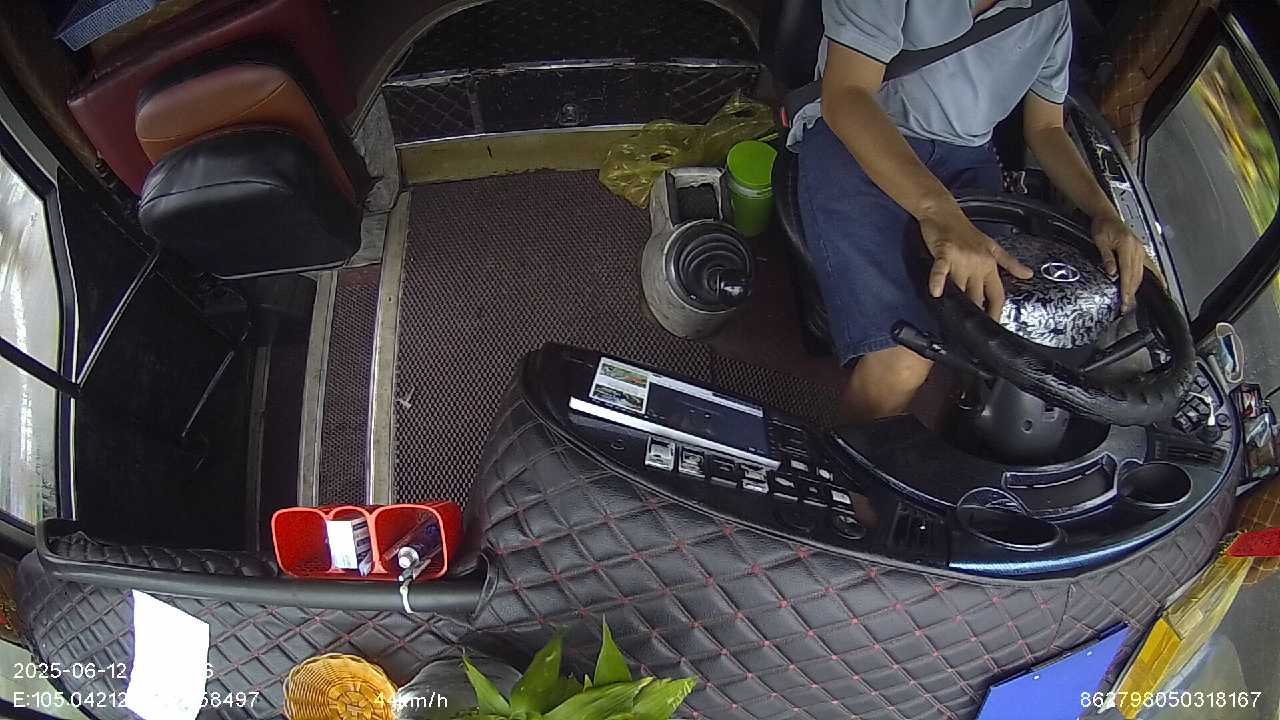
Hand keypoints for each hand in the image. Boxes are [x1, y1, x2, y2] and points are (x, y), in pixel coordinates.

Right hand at [919, 209, 1033, 319]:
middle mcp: (978, 263)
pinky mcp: (944, 253)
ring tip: (953, 320)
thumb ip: (1010, 263)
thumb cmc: (966, 231)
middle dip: (975, 313)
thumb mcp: (993, 246)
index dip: (996, 312)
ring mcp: (961, 259)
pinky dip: (938, 281)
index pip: (997, 294)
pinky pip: (941, 270)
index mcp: (990, 264)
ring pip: (960, 287)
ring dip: (957, 302)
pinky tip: (936, 292)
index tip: (993, 327)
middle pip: (978, 296)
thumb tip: (1028, 275)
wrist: (944, 212)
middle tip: (972, 331)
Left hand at [1092, 213, 1146, 312]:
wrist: (1107, 215)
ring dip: (1135, 288)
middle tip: (1126, 307)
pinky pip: (1141, 268)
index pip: (1127, 271)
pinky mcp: (1138, 251)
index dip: (1126, 288)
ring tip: (1129, 301)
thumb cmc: (1102, 226)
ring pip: (1140, 273)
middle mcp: (1137, 248)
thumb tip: (1111, 273)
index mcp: (1127, 245)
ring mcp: (1139, 250)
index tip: (1125, 300)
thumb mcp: (1099, 240)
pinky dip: (1138, 280)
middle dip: (1131, 293)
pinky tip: (1136, 288)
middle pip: (1136, 275)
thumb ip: (1107, 257)